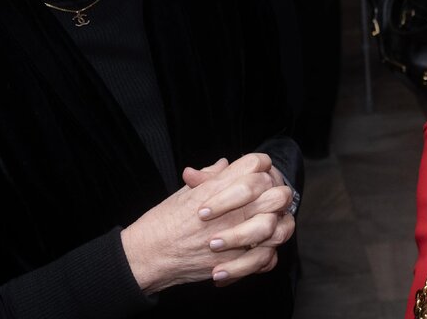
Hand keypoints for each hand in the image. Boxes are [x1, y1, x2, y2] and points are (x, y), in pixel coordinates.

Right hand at [121, 153, 293, 293]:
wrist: (149, 254)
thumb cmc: (163, 221)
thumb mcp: (185, 190)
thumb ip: (210, 177)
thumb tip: (225, 164)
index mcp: (219, 187)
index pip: (258, 164)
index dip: (261, 167)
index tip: (256, 175)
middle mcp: (232, 209)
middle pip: (276, 193)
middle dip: (276, 194)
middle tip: (265, 200)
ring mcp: (236, 236)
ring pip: (277, 226)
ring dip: (274, 226)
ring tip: (262, 227)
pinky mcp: (235, 262)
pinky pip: (267, 258)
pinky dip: (265, 256)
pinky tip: (255, 251)